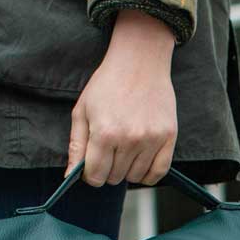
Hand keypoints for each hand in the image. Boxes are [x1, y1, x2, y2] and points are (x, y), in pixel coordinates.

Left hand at [68, 9, 177, 186]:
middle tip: (109, 150)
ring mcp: (151, 139)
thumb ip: (76, 146)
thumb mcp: (82, 111)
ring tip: (124, 149)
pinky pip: (158, 173)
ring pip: (134, 177)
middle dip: (108, 169)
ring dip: (127, 170)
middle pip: (114, 178)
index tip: (93, 164)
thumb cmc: (107, 85)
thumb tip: (70, 177)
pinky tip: (140, 163)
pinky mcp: (169, 136)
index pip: (95, 176)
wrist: (139, 61)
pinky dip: (147, 174)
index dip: (90, 174)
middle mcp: (129, 139)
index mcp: (104, 133)